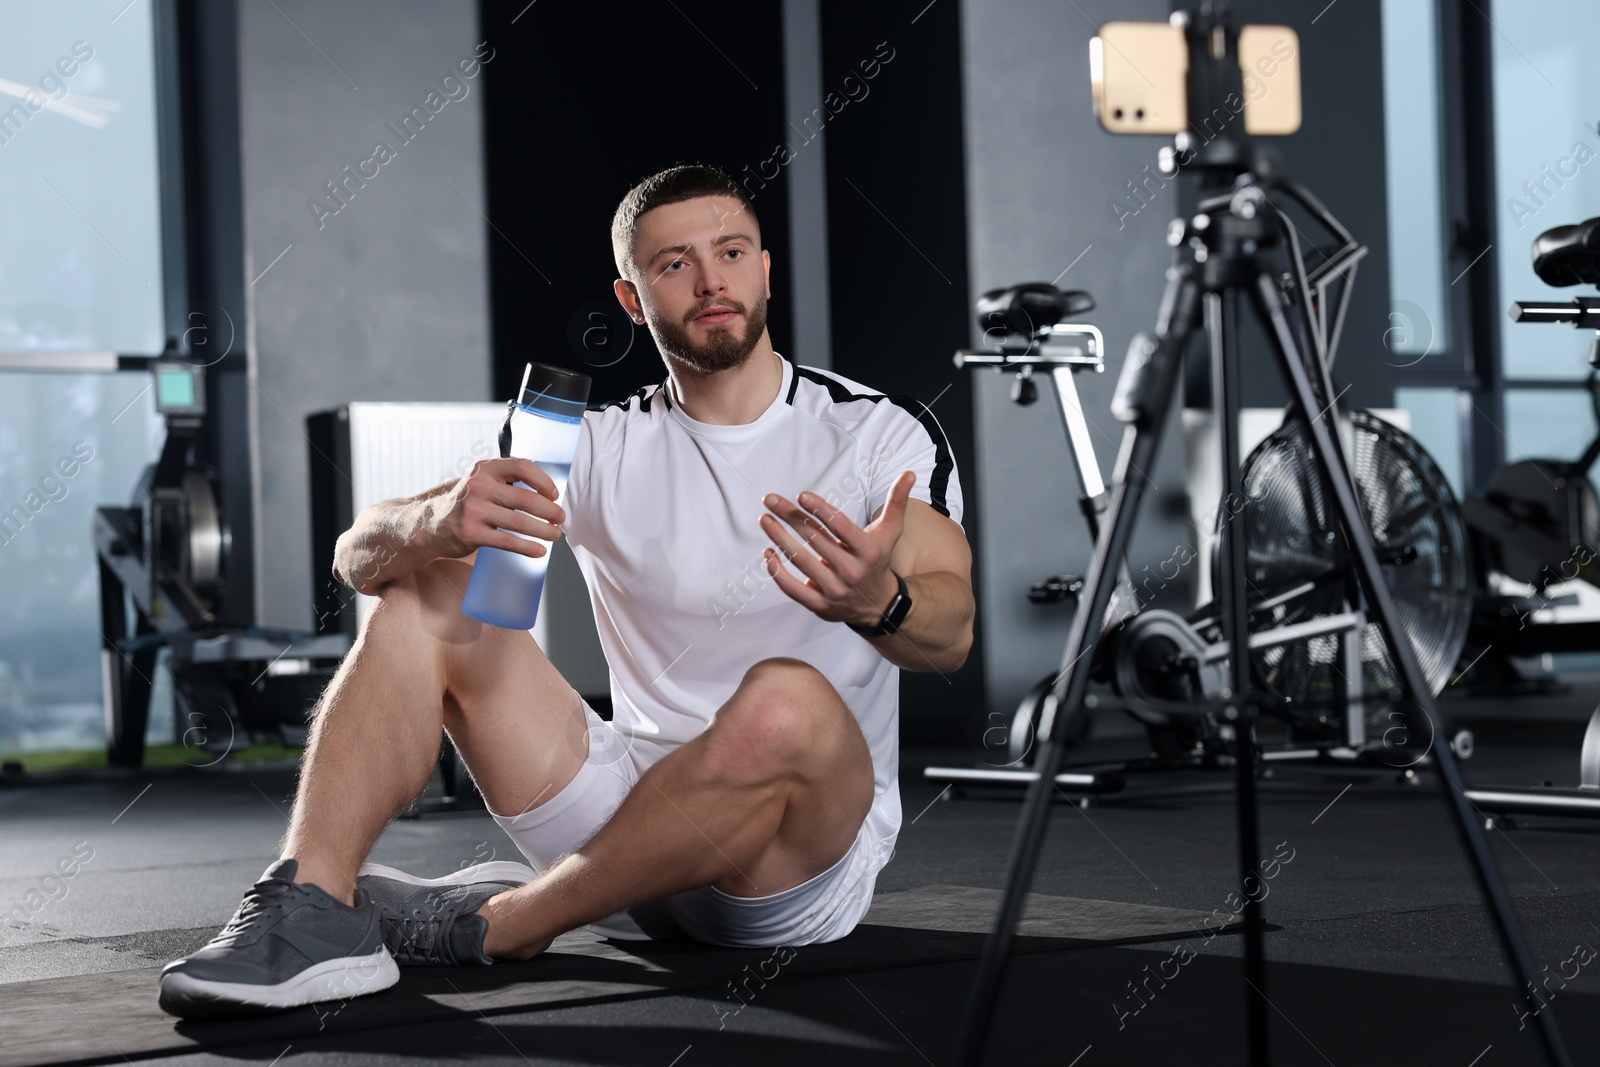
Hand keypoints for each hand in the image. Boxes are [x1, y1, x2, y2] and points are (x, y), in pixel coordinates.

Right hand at [427, 458, 564, 559]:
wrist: (429, 522)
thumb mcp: (481, 482)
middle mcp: (479, 486)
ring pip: (520, 522)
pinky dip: (527, 547)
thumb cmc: (466, 502)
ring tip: (555, 535)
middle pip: (525, 498)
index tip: (554, 495)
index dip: (543, 481)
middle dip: (550, 511)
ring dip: (544, 530)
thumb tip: (548, 495)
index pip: (522, 467)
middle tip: (560, 519)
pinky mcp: (471, 533)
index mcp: (485, 468)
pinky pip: (507, 541)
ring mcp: (474, 510)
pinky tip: (539, 551)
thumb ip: (506, 482)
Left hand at [760, 470, 915, 627]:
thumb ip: (897, 502)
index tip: (801, 496)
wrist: (878, 605)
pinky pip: (793, 589)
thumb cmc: (878, 561)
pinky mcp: (820, 605)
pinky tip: (767, 554)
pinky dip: (777, 572)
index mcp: (867, 551)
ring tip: (765, 520)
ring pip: (800, 561)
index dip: (819, 509)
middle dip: (790, 516)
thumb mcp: (890, 532)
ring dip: (779, 538)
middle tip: (771, 500)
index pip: (839, 525)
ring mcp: (834, 590)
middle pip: (815, 539)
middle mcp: (851, 571)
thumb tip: (909, 473)